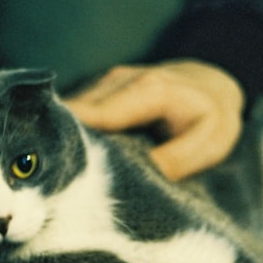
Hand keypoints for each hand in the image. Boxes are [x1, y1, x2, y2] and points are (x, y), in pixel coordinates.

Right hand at [62, 60, 244, 179]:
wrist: (212, 84)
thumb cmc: (212, 118)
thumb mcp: (207, 144)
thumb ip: (171, 162)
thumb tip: (135, 182)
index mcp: (147, 91)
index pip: (93, 115)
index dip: (69, 138)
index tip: (50, 168)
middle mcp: (119, 80)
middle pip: (73, 112)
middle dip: (61, 142)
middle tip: (55, 179)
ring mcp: (106, 81)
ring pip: (70, 111)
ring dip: (65, 137)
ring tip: (61, 171)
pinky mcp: (98, 90)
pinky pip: (77, 111)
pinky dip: (73, 131)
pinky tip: (74, 155)